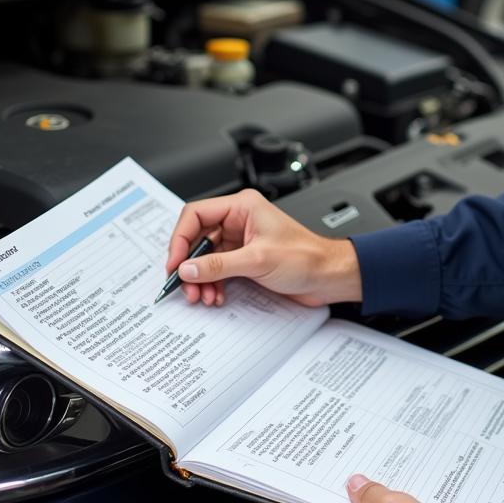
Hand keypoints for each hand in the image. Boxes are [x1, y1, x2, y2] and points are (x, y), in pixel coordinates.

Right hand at [165, 189, 362, 306]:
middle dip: (189, 265)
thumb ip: (219, 264)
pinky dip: (213, 283)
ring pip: (205, 257)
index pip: (196, 214)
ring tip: (202, 295)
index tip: (175, 263)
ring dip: (200, 278)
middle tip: (186, 286)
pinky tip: (216, 295)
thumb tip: (187, 268)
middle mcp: (239, 220)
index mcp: (243, 207)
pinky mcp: (245, 258)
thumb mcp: (258, 260)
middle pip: (197, 238)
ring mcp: (241, 240)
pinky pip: (217, 269)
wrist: (328, 276)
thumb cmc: (307, 257)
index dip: (180, 239)